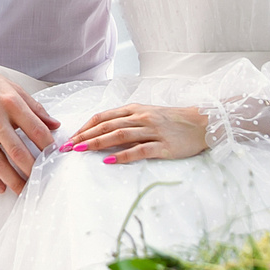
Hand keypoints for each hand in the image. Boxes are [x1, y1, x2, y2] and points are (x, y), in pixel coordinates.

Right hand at [0, 57, 60, 193]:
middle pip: (19, 151)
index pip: (37, 130)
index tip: (55, 157)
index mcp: (11, 102)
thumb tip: (55, 125)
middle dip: (33, 169)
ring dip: (13, 180)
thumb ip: (34, 108)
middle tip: (43, 180)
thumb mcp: (12, 88)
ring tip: (24, 190)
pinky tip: (0, 187)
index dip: (49, 147)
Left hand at [61, 102, 211, 163]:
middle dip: (84, 136)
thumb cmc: (172, 120)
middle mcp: (141, 118)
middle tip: (67, 147)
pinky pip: (140, 150)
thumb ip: (127, 120)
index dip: (84, 127)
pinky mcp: (163, 146)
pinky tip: (109, 160)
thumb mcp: (147, 114)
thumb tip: (102, 132)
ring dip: (97, 143)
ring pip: (119, 135)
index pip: (103, 117)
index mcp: (135, 109)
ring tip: (80, 151)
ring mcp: (152, 131)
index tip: (70, 138)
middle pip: (106, 126)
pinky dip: (123, 155)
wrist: (202, 123)